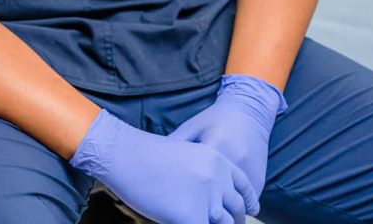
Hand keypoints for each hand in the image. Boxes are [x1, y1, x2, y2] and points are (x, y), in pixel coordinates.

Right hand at [69, 108, 251, 223]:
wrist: (125, 154)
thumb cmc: (147, 155)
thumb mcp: (185, 154)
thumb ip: (204, 174)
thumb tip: (212, 201)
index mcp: (217, 160)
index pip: (244, 187)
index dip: (247, 202)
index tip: (247, 211)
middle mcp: (217, 178)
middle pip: (236, 211)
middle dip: (232, 222)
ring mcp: (206, 199)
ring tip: (197, 219)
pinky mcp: (192, 217)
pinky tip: (180, 223)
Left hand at [167, 74, 286, 216]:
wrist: (248, 112)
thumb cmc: (214, 119)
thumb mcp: (193, 126)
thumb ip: (175, 143)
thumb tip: (148, 158)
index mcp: (214, 147)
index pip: (199, 180)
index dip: (188, 195)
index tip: (180, 206)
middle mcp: (233, 161)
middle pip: (219, 197)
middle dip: (208, 212)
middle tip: (198, 218)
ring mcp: (249, 172)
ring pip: (235, 205)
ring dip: (225, 213)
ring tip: (211, 220)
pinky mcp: (259, 180)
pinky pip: (247, 202)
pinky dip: (237, 208)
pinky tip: (226, 213)